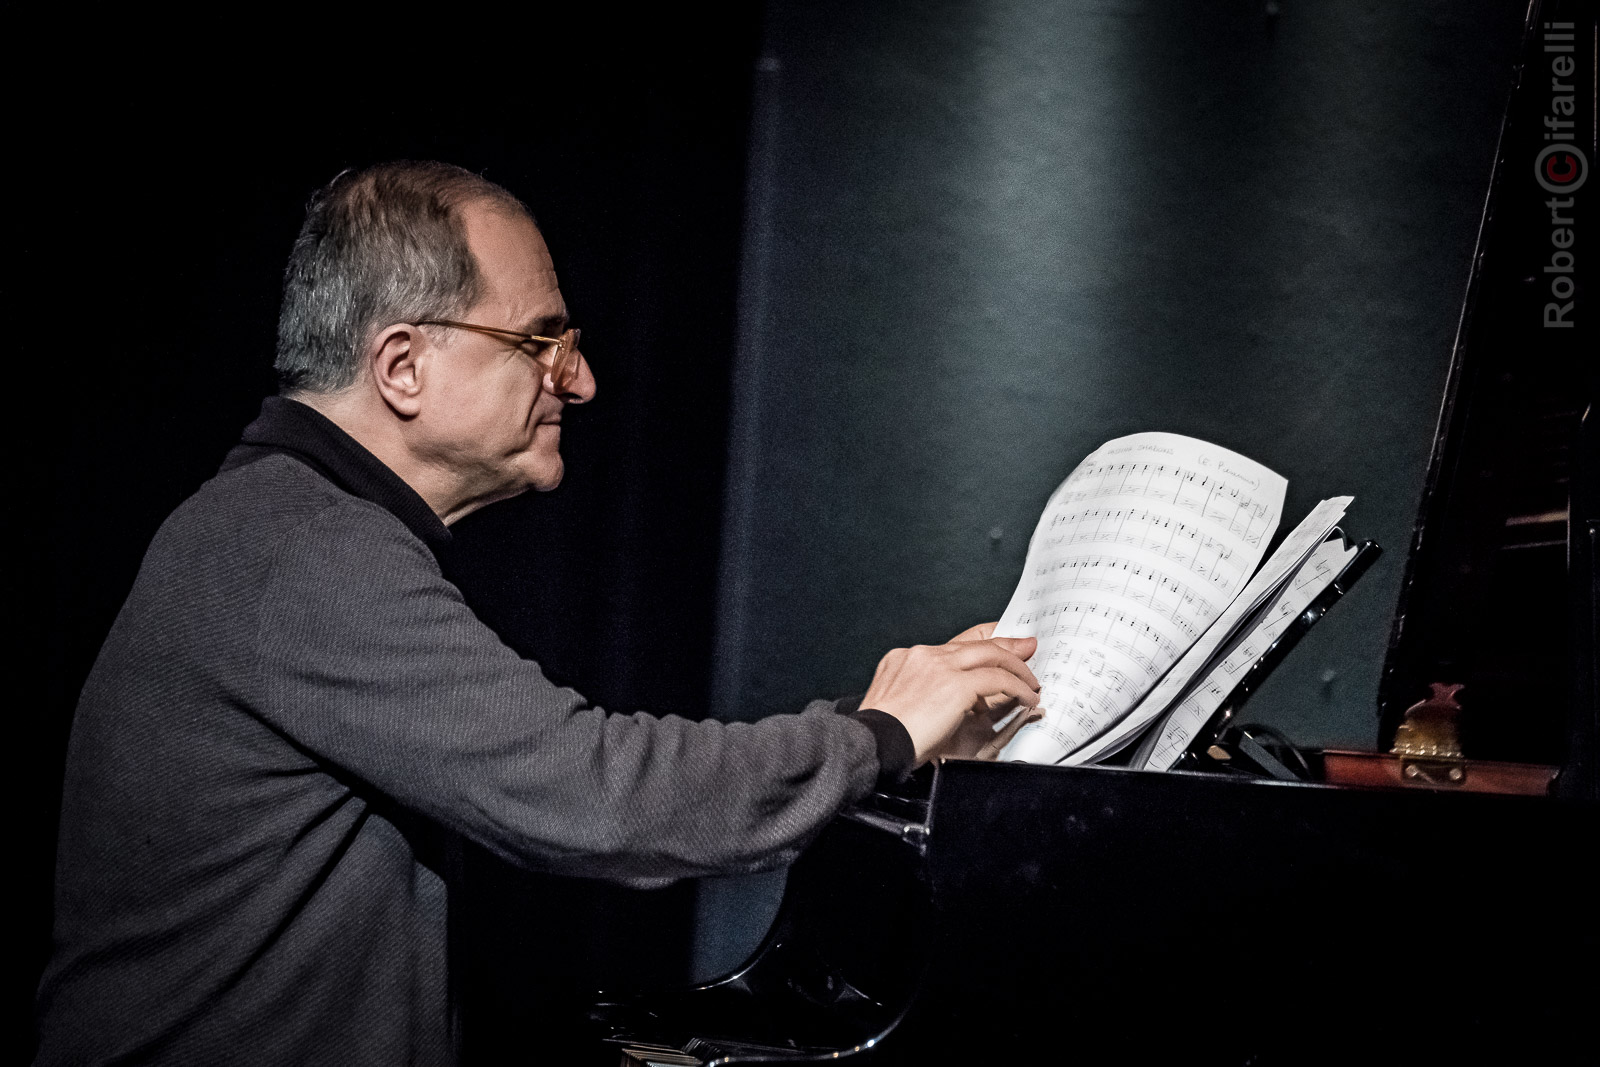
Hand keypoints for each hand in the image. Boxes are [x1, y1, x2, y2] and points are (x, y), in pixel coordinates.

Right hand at [861, 624, 1042, 765]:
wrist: (871, 745)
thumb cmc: (881, 738)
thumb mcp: (903, 708)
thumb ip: (929, 696)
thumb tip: (965, 702)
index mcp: (905, 658)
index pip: (953, 642)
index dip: (982, 638)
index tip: (999, 638)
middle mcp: (922, 655)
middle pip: (976, 643)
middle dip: (1007, 646)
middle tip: (1028, 650)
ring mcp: (938, 666)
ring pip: (990, 655)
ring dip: (1016, 668)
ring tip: (1031, 682)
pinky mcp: (954, 684)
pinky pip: (998, 680)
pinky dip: (1018, 687)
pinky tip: (1026, 697)